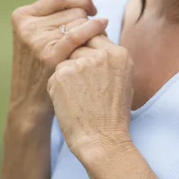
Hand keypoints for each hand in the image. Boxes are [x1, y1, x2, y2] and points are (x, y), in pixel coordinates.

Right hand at [9, 0, 108, 120]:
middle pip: (73, 9)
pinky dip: (94, 28)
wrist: (31, 103)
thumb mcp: (40, 35)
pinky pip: (79, 32)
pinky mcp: (50, 55)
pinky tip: (103, 26)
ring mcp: (37, 40)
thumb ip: (56, 11)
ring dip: (92, 29)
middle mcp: (28, 26)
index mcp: (22, 16)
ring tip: (91, 44)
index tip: (91, 8)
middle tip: (91, 33)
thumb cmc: (42, 66)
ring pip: (80, 20)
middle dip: (87, 19)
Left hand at [46, 34, 133, 160]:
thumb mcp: (124, 80)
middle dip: (77, 60)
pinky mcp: (62, 74)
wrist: (102, 140)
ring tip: (78, 96)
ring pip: (66, 59)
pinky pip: (55, 74)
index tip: (88, 68)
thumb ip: (110, 60)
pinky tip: (69, 102)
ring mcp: (82, 63)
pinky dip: (57, 87)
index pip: (96, 37)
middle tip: (83, 86)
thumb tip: (94, 43)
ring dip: (67, 74)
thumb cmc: (113, 115)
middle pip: (79, 45)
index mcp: (120, 54)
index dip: (89, 52)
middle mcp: (102, 54)